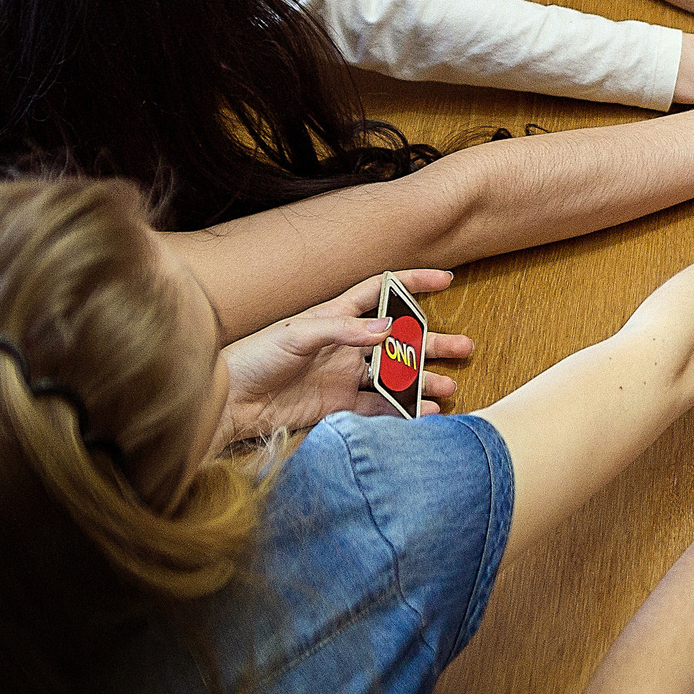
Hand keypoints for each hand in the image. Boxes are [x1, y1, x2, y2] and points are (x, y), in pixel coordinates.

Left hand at [217, 269, 471, 445]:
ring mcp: (343, 376)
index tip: (444, 281)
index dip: (412, 284)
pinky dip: (402, 409)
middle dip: (432, 343)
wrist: (229, 401)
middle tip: (464, 348)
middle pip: (399, 341)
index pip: (381, 292)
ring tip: (449, 387)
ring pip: (394, 376)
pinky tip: (423, 412)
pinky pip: (378, 406)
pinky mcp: (337, 406)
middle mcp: (345, 346)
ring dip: (422, 380)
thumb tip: (388, 329)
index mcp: (335, 318)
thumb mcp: (298, 335)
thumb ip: (344, 331)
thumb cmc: (255, 356)